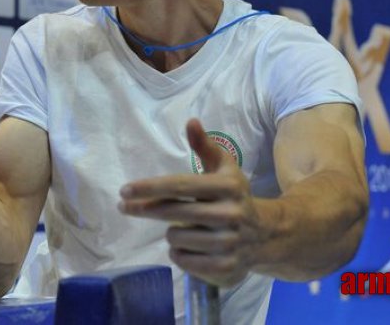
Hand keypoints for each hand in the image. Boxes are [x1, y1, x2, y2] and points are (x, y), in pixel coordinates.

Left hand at [118, 119, 260, 287]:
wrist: (265, 234)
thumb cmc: (234, 197)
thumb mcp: (224, 169)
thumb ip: (205, 146)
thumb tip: (191, 121)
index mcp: (228, 187)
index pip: (181, 185)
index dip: (150, 187)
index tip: (124, 190)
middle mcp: (230, 214)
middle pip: (173, 212)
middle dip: (145, 209)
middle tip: (125, 207)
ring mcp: (228, 243)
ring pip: (175, 238)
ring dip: (171, 233)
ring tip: (182, 227)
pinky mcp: (225, 268)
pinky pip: (183, 260)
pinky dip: (178, 253)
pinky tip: (187, 246)